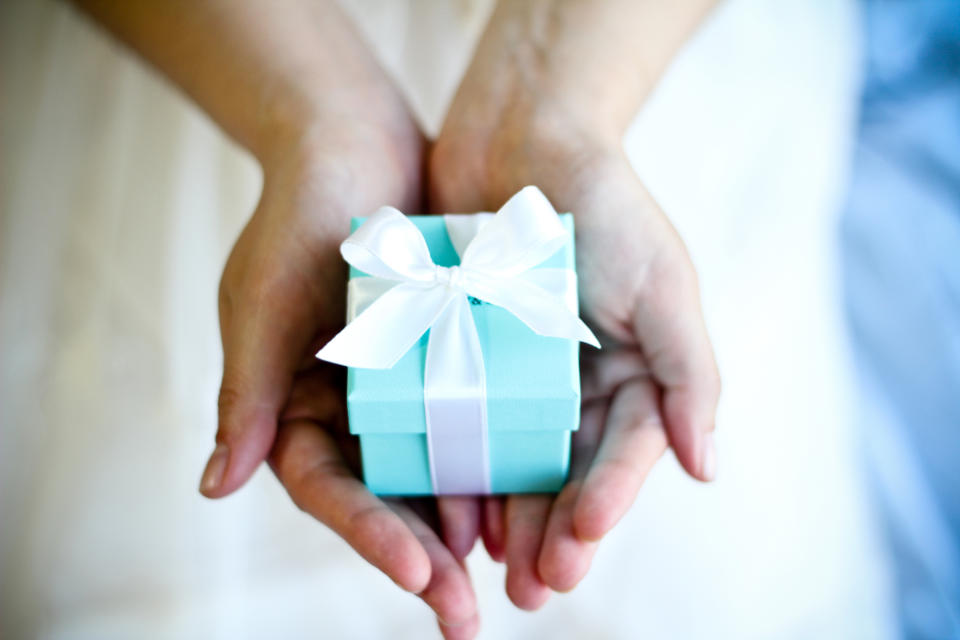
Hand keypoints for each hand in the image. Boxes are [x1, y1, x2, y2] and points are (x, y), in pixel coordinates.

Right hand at [200, 109, 480, 637]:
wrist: (351, 141)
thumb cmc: (298, 215)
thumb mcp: (266, 301)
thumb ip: (250, 394)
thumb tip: (212, 488)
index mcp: (294, 406)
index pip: (328, 487)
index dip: (369, 533)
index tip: (420, 573)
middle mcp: (346, 409)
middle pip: (383, 498)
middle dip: (424, 559)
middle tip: (465, 619)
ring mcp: (394, 388)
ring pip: (431, 472)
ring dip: (466, 527)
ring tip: (510, 581)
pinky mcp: (441, 360)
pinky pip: (467, 422)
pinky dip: (490, 460)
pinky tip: (527, 503)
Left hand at [430, 114, 719, 607]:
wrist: (523, 133)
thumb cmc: (604, 201)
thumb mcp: (662, 281)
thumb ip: (688, 374)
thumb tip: (707, 469)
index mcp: (631, 372)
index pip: (625, 451)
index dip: (607, 500)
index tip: (581, 540)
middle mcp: (577, 383)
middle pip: (568, 472)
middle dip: (555, 533)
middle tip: (537, 590)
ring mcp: (520, 374)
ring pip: (514, 461)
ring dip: (506, 519)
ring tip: (493, 573)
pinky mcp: (466, 356)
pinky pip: (461, 423)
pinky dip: (458, 467)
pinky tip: (448, 514)